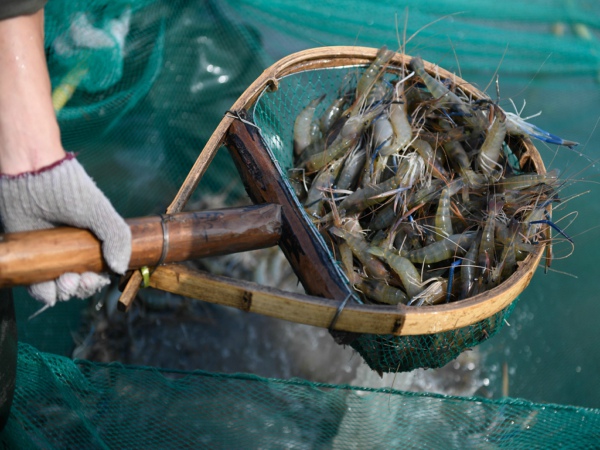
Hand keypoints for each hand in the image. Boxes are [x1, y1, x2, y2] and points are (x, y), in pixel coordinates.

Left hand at [0, 154, 130, 305]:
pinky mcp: (25, 255)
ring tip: (66, 281)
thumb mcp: (100, 212)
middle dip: (81, 287)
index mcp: (88, 241)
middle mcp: (67, 250)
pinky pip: (34, 284)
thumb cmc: (68, 190)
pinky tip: (49, 287)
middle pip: (77, 282)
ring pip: (57, 287)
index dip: (97, 279)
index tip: (97, 276)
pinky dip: (43, 292)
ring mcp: (46, 253)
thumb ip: (117, 238)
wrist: (32, 176)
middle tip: (80, 279)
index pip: (96, 270)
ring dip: (64, 292)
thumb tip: (120, 269)